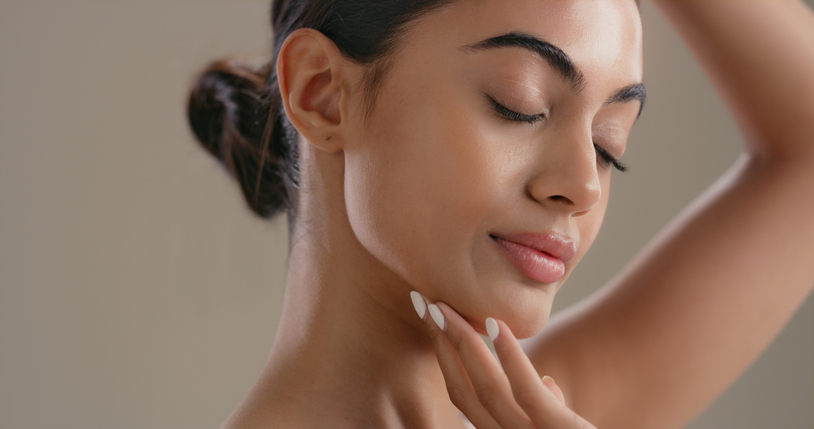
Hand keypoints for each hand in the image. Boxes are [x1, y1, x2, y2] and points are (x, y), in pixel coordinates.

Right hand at [411, 291, 596, 428]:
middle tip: (424, 304)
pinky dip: (510, 358)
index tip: (433, 319)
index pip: (463, 395)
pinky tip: (496, 325)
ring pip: (487, 391)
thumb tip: (547, 383)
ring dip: (465, 345)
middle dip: (442, 346)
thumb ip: (548, 411)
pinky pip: (528, 393)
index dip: (444, 357)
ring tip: (448, 310)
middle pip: (463, 391)